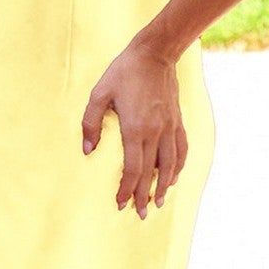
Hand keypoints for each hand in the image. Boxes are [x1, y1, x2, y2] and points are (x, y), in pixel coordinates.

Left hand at [81, 39, 187, 218]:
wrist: (155, 53)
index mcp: (135, 128)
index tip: (120, 202)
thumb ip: (91, 123)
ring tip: (157, 204)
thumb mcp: (99, 94)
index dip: (126, 188)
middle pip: (150, 172)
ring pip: (169, 165)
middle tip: (139, 214)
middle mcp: (155, 132)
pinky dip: (178, 167)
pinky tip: (173, 178)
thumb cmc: (124, 72)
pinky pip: (181, 150)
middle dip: (143, 195)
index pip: (132, 168)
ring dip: (163, 187)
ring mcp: (169, 127)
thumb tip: (87, 150)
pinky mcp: (177, 121)